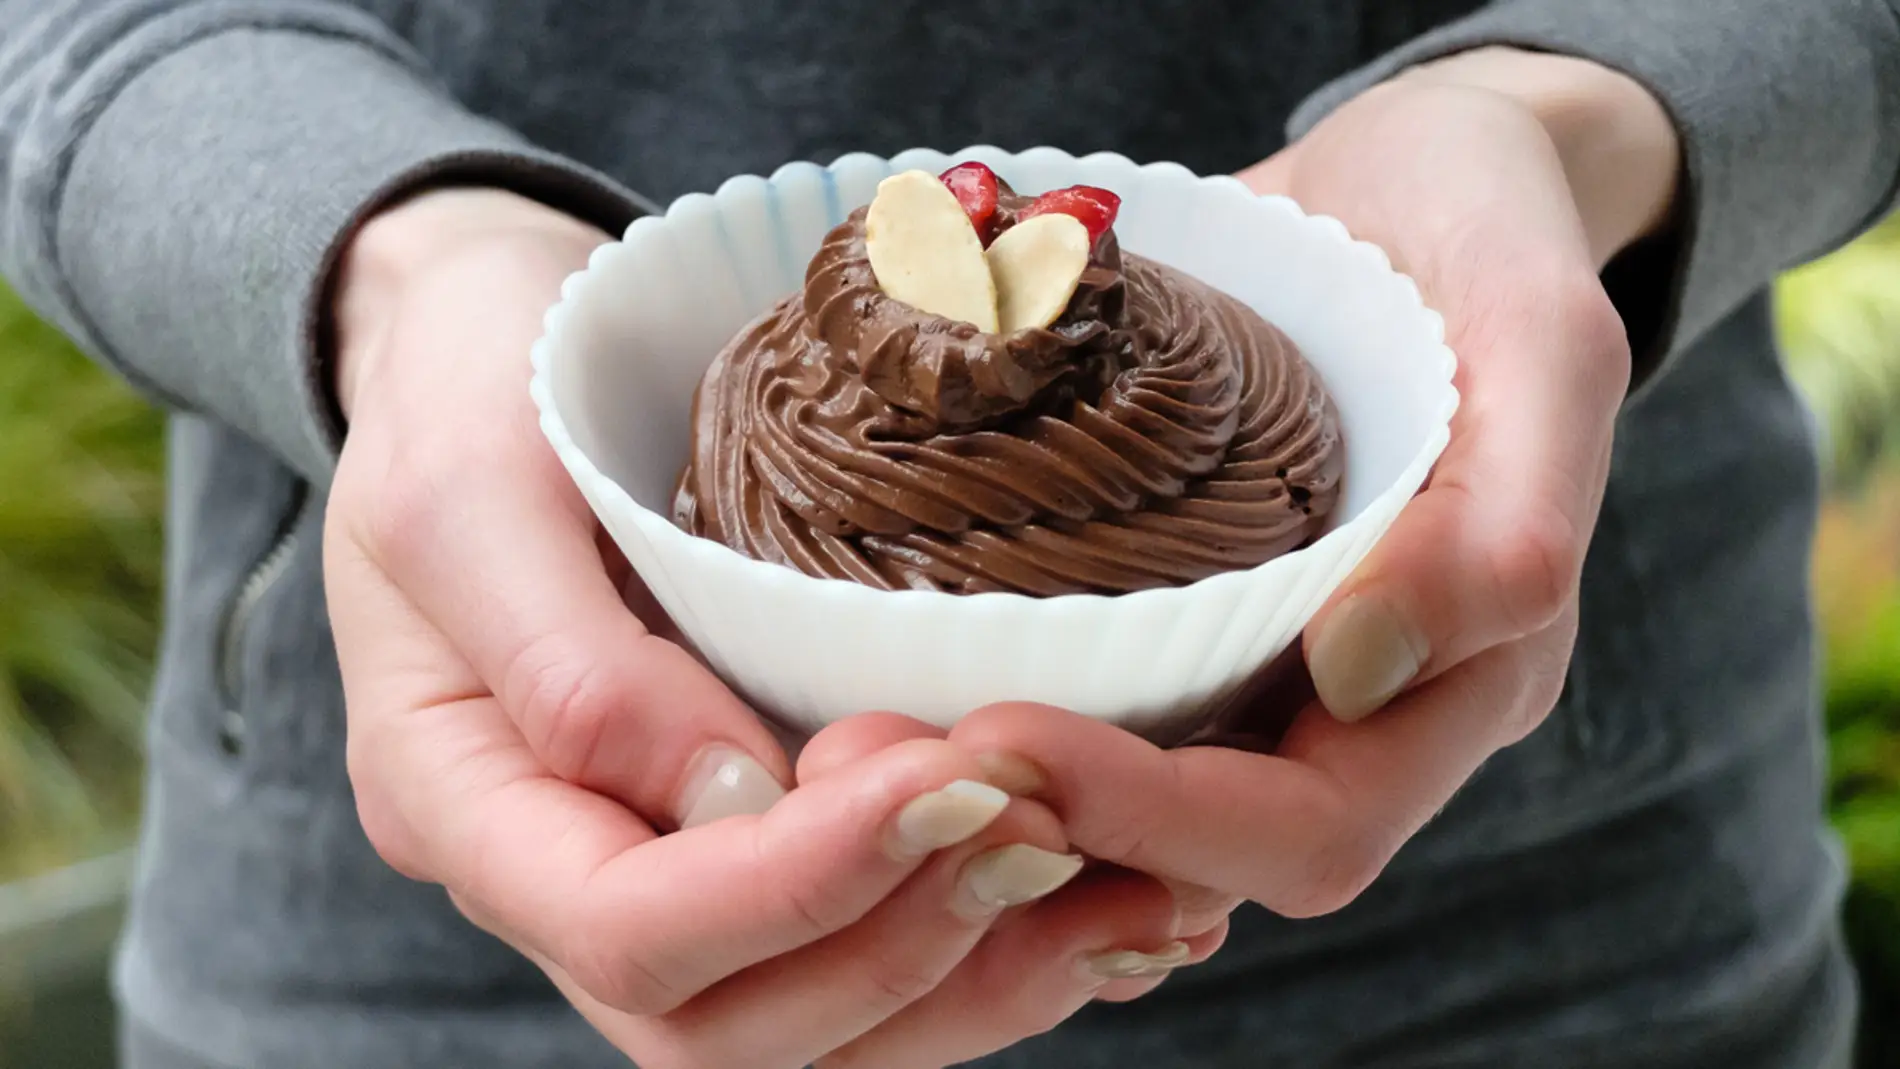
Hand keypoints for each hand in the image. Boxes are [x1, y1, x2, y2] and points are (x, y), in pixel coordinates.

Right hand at [323, 188, 1183, 1067]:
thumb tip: (733, 803)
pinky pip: (859, 955)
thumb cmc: (464, 383)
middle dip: (905, 942)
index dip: (798, 888)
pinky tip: (1097, 896)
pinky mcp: (741, 834)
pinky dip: (986, 945)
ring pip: (809, 1026)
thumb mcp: (472, 482)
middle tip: (1046, 828)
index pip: (626, 934)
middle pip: (724, 1026)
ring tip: (1122, 891)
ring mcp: (648, 866)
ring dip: (975, 974)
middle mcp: (552, 871)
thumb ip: (572, 664)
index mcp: (460, 799)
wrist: (491, 342)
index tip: (947, 779)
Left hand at [937, 51, 1678, 915]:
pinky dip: (1007, 726)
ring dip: (1010, 805)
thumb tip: (1357, 670)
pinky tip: (901, 692)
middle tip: (904, 762)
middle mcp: (1360, 708)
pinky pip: (1104, 708)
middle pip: (1204, 855)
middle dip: (1056, 825)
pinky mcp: (1190, 609)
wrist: (1419, 173)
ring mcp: (1267, 663)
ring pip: (1138, 811)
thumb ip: (1505, 524)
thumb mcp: (1543, 343)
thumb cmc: (1495, 233)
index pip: (1313, 827)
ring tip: (871, 753)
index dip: (1162, 818)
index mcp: (1467, 681)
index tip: (1006, 740)